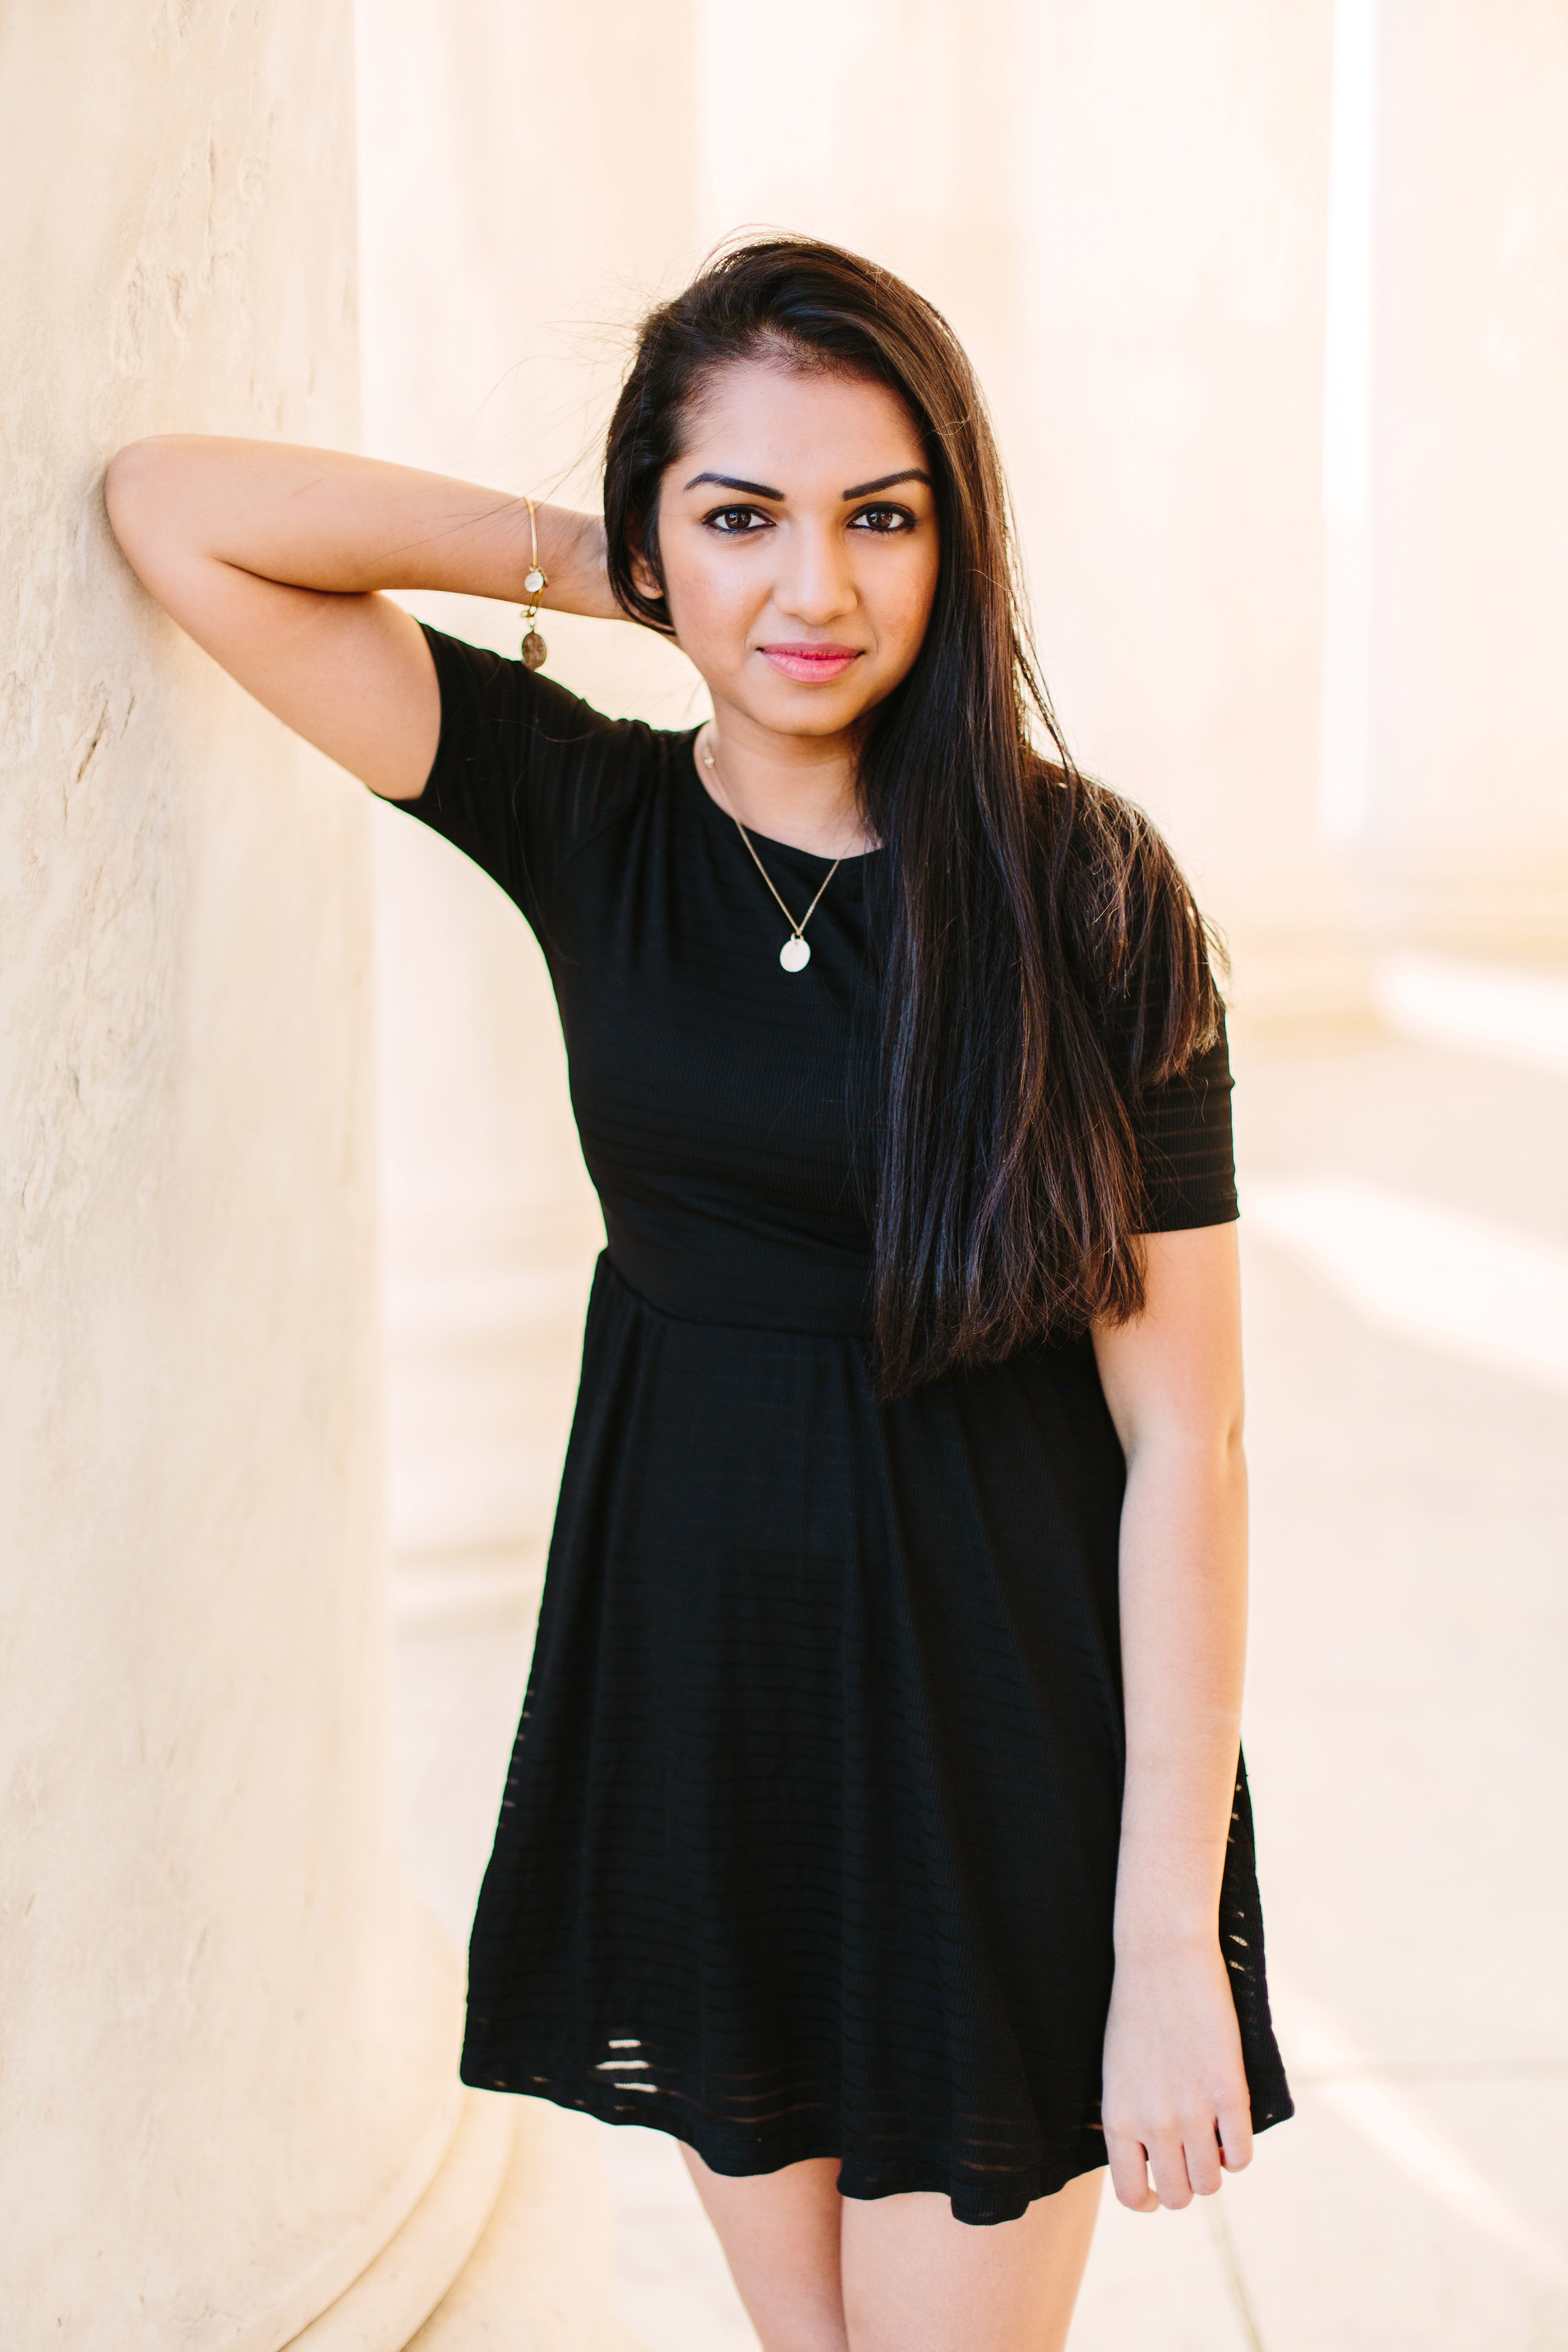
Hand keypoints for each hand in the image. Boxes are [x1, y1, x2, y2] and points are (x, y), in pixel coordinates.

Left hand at [1100, 1936, 1252, 2209]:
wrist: (1160, 1954)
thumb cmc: (1135, 2008)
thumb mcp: (1117, 2071)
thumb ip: (1130, 2117)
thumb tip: (1150, 2159)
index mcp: (1118, 2118)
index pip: (1131, 2194)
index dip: (1150, 2199)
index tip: (1159, 2186)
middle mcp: (1153, 2123)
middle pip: (1178, 2196)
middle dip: (1186, 2183)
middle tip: (1190, 2155)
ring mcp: (1192, 2110)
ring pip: (1211, 2183)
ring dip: (1214, 2168)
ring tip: (1210, 2137)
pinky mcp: (1229, 2091)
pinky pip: (1241, 2154)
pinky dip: (1238, 2150)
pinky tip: (1231, 2125)